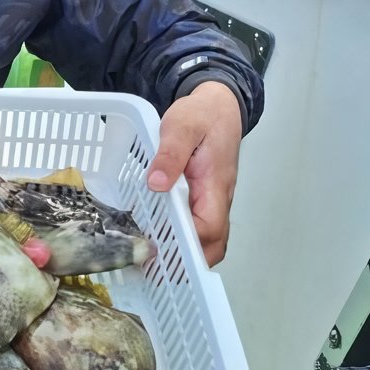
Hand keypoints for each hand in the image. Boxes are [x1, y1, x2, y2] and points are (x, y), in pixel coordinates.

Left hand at [145, 80, 242, 266]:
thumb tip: (157, 185)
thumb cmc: (201, 114)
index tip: (159, 248)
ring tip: (150, 259)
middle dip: (188, 260)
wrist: (218, 104)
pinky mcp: (205, 198)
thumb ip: (170, 154)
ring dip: (186, 253)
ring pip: (208, 239)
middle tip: (152, 265)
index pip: (209, 228)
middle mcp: (219, 199)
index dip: (188, 243)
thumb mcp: (181, 126)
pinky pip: (199, 226)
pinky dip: (183, 238)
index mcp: (215, 185)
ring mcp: (214, 200)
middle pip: (213, 243)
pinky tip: (157, 237)